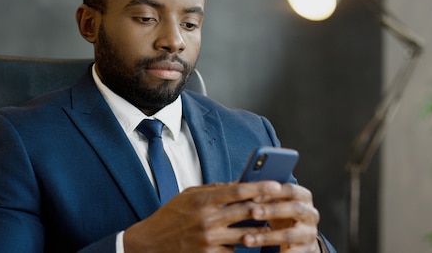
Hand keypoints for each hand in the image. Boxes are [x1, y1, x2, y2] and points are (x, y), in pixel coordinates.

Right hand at [123, 181, 283, 251]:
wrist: (150, 244)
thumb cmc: (170, 216)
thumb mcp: (188, 195)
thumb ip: (214, 190)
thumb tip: (240, 184)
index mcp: (202, 200)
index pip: (238, 191)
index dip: (260, 187)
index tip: (276, 185)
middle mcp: (207, 220)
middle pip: (247, 212)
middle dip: (267, 208)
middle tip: (281, 205)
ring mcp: (209, 240)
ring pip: (246, 235)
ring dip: (259, 231)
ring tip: (268, 227)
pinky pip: (234, 252)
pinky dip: (241, 247)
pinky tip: (244, 243)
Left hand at [242, 183, 320, 251]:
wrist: (297, 238)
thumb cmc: (280, 214)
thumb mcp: (275, 202)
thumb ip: (264, 196)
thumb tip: (240, 188)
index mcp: (303, 197)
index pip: (290, 190)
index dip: (272, 193)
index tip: (253, 197)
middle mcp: (310, 213)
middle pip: (295, 209)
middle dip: (272, 211)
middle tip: (253, 213)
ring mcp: (310, 233)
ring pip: (289, 235)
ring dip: (267, 237)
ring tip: (247, 240)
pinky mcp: (307, 249)